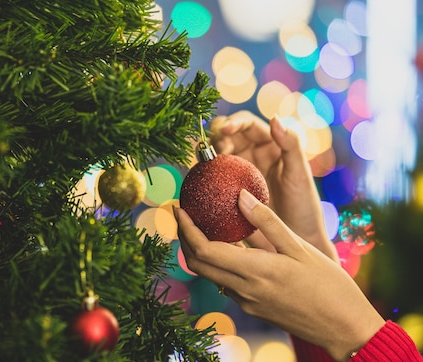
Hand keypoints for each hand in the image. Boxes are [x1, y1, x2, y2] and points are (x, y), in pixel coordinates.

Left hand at [175, 190, 385, 361]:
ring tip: (203, 225)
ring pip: (209, 275)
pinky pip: (225, 282)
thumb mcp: (300, 247)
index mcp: (255, 271)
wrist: (344, 329)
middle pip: (197, 264)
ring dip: (199, 251)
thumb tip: (239, 195)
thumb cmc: (329, 286)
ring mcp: (246, 302)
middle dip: (185, 238)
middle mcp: (244, 290)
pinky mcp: (252, 308)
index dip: (187, 228)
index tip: (180, 208)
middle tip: (185, 214)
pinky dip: (218, 263)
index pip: (204, 250)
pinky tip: (229, 246)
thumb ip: (267, 222)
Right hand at [209, 111, 337, 260]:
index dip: (233, 123)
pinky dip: (202, 178)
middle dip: (214, 138)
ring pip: (214, 156)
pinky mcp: (226, 192)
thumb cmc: (304, 208)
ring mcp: (237, 174)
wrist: (297, 242)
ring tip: (205, 166)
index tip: (225, 131)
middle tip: (215, 152)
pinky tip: (198, 183)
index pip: (247, 125)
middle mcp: (251, 155)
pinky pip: (210, 180)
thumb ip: (291, 145)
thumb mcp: (299, 175)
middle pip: (225, 137)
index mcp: (269, 144)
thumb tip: (274, 117)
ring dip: (205, 156)